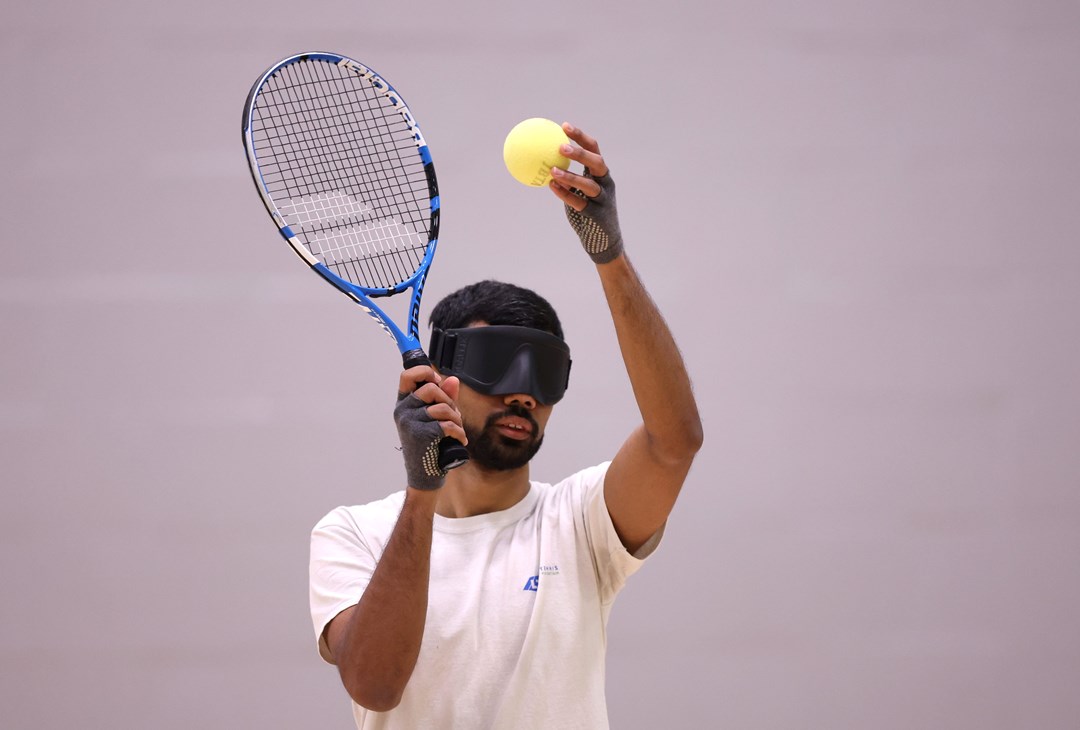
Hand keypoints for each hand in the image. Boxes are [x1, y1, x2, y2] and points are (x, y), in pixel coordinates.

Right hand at [393, 366, 466, 490]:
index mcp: (404, 403)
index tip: (437, 382)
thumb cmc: (430, 444)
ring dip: (456, 419)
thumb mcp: (436, 417)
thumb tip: (452, 380)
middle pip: (430, 388)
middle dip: (449, 401)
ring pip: (442, 407)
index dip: (425, 373)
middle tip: (453, 415)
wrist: (425, 474)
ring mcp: (410, 423)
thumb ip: (444, 397)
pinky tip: (459, 440)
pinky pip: (447, 424)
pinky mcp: (421, 435)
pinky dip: (458, 432)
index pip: (408, 376)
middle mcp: (403, 411)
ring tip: (457, 430)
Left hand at [547, 122, 623, 263]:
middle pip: (597, 162)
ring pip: (589, 185)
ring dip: (570, 176)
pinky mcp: (598, 215)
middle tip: (561, 147)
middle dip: (580, 153)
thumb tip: (542, 162)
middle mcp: (605, 183)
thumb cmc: (587, 211)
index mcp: (601, 173)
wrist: (603, 241)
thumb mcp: (578, 192)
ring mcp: (603, 199)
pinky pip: (579, 203)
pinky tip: (552, 187)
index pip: (594, 149)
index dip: (580, 137)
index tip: (564, 126)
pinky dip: (565, 195)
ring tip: (553, 170)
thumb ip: (566, 178)